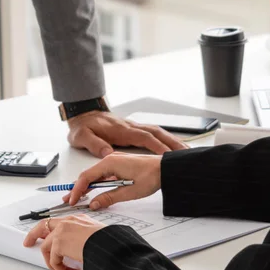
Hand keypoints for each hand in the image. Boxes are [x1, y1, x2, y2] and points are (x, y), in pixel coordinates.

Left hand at [23, 215, 104, 269]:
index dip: (49, 230)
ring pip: (46, 247)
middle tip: (28, 243)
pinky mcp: (58, 243)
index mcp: (78, 219)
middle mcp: (68, 221)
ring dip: (54, 263)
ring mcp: (61, 231)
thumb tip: (82, 253)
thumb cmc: (109, 242)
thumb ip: (85, 241)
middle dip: (33, 235)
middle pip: (42, 226)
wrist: (109, 244)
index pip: (58, 222)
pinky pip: (53, 260)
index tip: (44, 235)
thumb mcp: (97, 236)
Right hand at [66, 153, 162, 209]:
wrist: (167, 168)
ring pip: (95, 176)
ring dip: (86, 187)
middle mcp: (110, 160)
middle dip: (77, 188)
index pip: (86, 177)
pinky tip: (94, 192)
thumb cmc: (152, 175)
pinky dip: (96, 184)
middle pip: (88, 175)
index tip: (72, 200)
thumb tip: (94, 204)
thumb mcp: (129, 192)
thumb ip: (109, 198)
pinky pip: (103, 175)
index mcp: (110, 163)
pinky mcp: (120, 166)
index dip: (77, 190)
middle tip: (69, 200)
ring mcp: (115, 162)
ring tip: (78, 197)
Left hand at [67, 110, 187, 157]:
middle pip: (157, 133)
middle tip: (186, 153)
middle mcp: (130, 127)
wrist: (82, 113)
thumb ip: (94, 144)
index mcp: (121, 130)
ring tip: (185, 151)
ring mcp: (133, 127)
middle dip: (172, 143)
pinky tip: (172, 145)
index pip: (144, 138)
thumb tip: (107, 153)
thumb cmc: (83, 126)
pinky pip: (153, 133)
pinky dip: (165, 139)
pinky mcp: (133, 130)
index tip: (168, 156)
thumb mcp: (82, 136)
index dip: (157, 146)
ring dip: (172, 140)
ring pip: (158, 132)